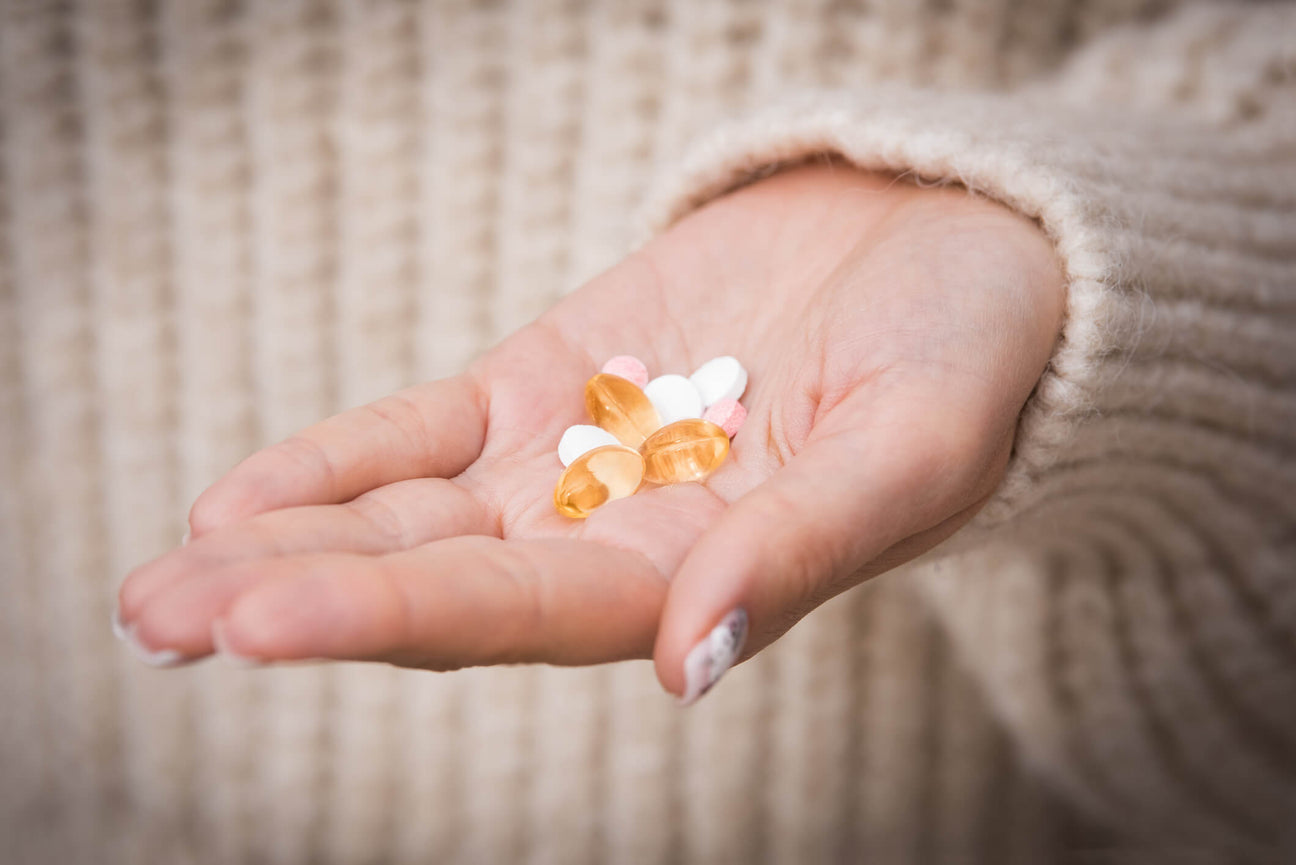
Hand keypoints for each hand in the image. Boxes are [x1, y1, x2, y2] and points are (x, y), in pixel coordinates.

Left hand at [115, 163, 1063, 700]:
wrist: (955, 249)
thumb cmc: (971, 351)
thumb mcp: (913, 444)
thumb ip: (807, 547)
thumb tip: (693, 664)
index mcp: (703, 572)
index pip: (527, 612)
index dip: (395, 618)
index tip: (257, 623)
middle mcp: (622, 533)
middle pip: (439, 582)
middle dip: (300, 599)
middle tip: (156, 617)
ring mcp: (577, 456)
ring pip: (411, 517)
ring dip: (288, 543)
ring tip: (158, 585)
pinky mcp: (554, 378)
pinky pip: (428, 432)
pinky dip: (342, 463)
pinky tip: (243, 497)